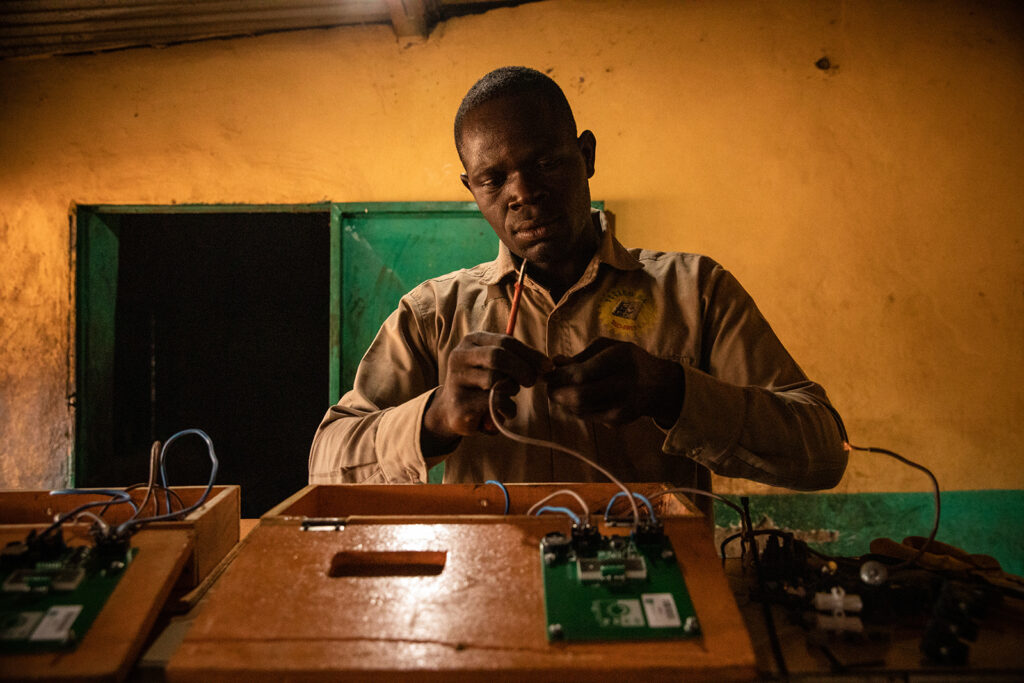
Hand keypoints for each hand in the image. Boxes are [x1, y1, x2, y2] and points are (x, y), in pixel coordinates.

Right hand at [423, 332, 551, 450]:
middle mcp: (460, 356)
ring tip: (508, 397)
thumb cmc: (481, 384)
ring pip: (495, 380)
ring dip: (511, 390)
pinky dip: (506, 408)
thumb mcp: (495, 365)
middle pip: (498, 356)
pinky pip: (492, 402)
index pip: (505, 341)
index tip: (548, 366)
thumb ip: (516, 360)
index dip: (530, 354)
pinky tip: (503, 411)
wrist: (451, 410)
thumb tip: (547, 365)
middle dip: (522, 369)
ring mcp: (457, 379)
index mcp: (472, 341)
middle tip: (531, 381)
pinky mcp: (460, 403)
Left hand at [545, 338, 684, 425]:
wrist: (658, 386)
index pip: (582, 374)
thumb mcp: (609, 348)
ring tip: (563, 391)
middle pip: (579, 397)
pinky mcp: (618, 421)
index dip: (559, 377)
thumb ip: (581, 355)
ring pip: (580, 409)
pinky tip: (578, 399)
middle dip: (557, 393)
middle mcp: (624, 384)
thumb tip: (554, 363)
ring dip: (564, 402)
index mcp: (621, 359)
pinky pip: (587, 416)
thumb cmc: (629, 361)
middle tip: (550, 388)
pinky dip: (576, 408)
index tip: (548, 374)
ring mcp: (622, 406)